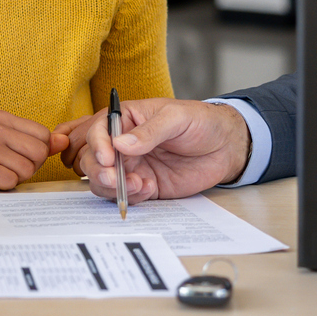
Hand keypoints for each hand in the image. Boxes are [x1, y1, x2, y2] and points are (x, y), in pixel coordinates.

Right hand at [0, 111, 66, 198]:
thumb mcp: (4, 144)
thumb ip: (35, 142)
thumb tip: (64, 140)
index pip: (43, 135)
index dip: (36, 153)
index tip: (15, 156)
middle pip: (39, 152)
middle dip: (28, 167)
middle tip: (5, 168)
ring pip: (27, 169)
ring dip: (14, 178)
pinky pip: (12, 182)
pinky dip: (3, 187)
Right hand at [57, 97, 250, 202]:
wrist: (224, 147)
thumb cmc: (200, 122)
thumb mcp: (177, 118)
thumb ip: (150, 131)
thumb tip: (121, 144)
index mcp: (125, 118)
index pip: (98, 130)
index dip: (98, 145)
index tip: (107, 158)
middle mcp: (122, 143)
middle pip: (92, 159)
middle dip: (99, 171)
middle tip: (116, 178)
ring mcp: (131, 166)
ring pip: (102, 180)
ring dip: (113, 187)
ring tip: (139, 185)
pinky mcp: (143, 186)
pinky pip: (124, 195)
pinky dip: (131, 197)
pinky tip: (150, 188)